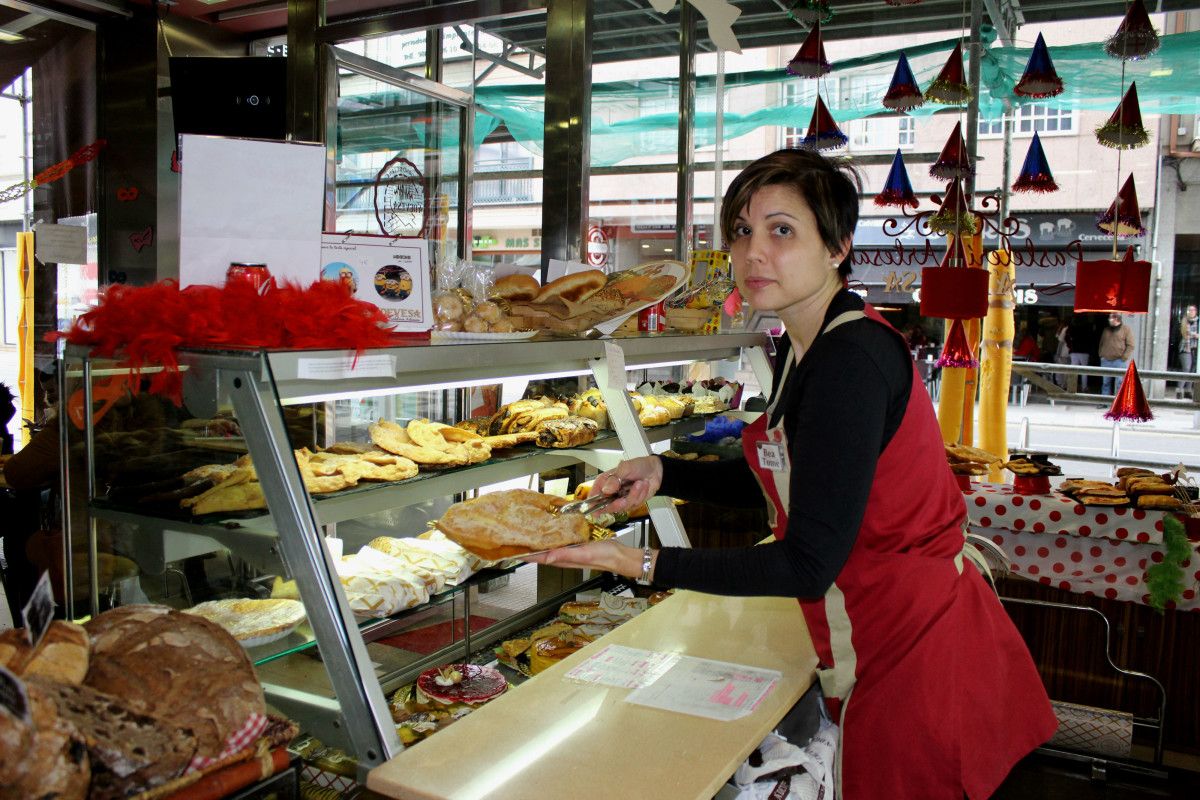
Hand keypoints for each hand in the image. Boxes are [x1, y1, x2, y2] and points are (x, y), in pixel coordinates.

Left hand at [523, 539, 649, 579]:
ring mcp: (571, 551)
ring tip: (529, 535)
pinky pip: (561, 541)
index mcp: (564, 559)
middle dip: (529, 547)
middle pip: (542, 552)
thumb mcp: (584, 553)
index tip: (512, 550)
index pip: (540, 557)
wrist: (620, 556)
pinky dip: (553, 537)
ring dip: (539, 542)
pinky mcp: (577, 545)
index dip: (526, 554)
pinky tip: (552, 532)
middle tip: (517, 539)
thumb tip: (547, 556)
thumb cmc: (604, 556)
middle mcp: (565, 556)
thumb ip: (565, 555)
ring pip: (550, 547)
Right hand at [590, 456, 662, 514]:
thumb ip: (614, 479)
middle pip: (607, 507)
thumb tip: (606, 490)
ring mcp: (621, 499)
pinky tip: (643, 486)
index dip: (593, 504)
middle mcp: (611, 493)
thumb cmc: (638, 466)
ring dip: (634, 495)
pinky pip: (634, 505)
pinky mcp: (632, 503)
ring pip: (623, 507)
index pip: (594, 496)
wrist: (655, 470)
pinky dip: (640, 495)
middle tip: (623, 499)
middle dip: (617, 504)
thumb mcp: (625, 468)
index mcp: (605, 482)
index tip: (595, 510)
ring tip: (640, 483)